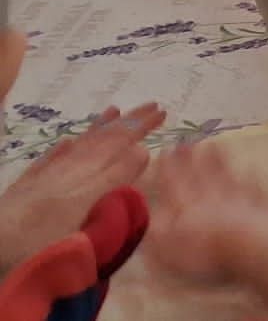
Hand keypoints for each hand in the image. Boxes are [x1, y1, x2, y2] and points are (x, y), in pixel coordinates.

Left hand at [0, 103, 163, 266]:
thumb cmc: (42, 236)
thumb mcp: (87, 209)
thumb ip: (114, 179)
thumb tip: (142, 151)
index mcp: (89, 173)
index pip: (121, 142)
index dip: (141, 127)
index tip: (163, 111)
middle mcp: (70, 168)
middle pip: (104, 139)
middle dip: (128, 122)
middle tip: (151, 106)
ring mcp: (48, 175)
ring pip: (80, 144)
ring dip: (100, 128)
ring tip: (114, 110)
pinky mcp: (28, 187)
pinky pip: (52, 158)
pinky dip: (64, 147)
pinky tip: (69, 141)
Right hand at [141, 142, 267, 285]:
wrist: (249, 243)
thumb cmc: (202, 251)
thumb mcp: (166, 247)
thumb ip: (156, 230)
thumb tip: (150, 215)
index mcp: (185, 206)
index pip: (173, 183)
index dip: (168, 168)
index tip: (165, 150)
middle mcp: (210, 196)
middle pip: (199, 173)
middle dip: (191, 157)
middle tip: (187, 141)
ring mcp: (238, 196)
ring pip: (226, 173)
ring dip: (219, 159)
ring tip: (214, 144)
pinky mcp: (261, 203)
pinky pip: (255, 186)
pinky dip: (252, 176)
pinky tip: (252, 168)